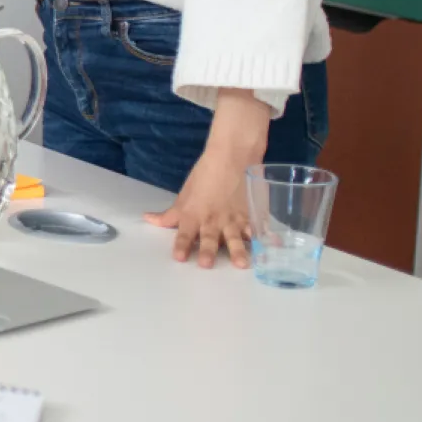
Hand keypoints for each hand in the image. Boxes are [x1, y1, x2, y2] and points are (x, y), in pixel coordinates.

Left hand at [144, 144, 253, 268]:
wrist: (232, 157)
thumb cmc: (205, 174)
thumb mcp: (184, 195)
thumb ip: (170, 214)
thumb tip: (149, 219)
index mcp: (193, 214)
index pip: (184, 233)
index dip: (181, 246)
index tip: (178, 258)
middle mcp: (212, 219)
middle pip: (209, 238)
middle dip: (207, 251)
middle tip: (206, 264)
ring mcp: (233, 218)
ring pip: (235, 238)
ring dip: (238, 251)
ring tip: (242, 264)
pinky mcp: (250, 215)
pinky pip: (257, 229)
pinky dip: (265, 238)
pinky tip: (272, 248)